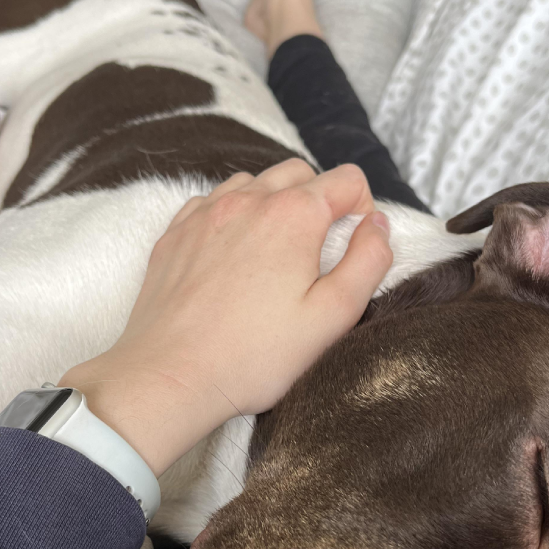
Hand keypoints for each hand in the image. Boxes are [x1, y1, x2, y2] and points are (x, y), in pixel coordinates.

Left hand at [60, 160, 392, 475]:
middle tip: (318, 253)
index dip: (362, 210)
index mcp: (293, 215)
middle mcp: (248, 199)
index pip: (347, 180)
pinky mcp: (175, 233)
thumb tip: (377, 225)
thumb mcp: (333, 315)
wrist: (171, 375)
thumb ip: (368, 261)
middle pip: (300, 173)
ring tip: (275, 255)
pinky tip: (233, 256)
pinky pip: (212, 202)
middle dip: (319, 201)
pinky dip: (232, 216)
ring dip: (273, 204)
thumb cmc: (253, 355)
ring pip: (253, 183)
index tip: (353, 246)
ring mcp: (205, 213)